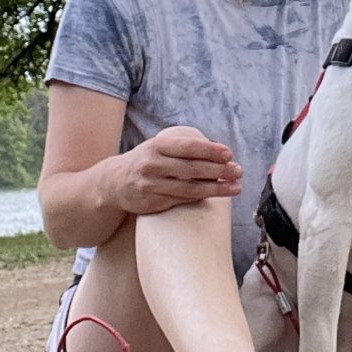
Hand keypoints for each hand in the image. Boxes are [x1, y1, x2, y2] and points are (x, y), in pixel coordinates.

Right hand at [109, 125, 242, 214]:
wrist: (112, 184)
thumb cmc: (144, 162)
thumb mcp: (157, 148)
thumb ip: (182, 148)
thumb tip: (218, 153)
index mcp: (156, 147)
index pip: (188, 147)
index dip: (210, 150)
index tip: (229, 154)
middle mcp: (152, 165)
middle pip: (193, 169)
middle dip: (220, 170)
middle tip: (239, 171)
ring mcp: (152, 186)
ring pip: (190, 189)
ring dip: (217, 188)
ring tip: (236, 187)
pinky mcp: (153, 204)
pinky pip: (182, 200)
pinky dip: (201, 198)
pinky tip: (215, 195)